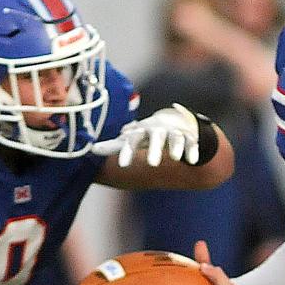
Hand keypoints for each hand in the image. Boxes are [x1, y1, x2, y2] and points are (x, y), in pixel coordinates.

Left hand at [92, 103, 212, 166]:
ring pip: (175, 137)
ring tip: (174, 158)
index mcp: (142, 131)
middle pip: (156, 137)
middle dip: (155, 149)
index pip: (133, 140)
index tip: (123, 165)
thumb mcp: (132, 138)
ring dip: (175, 146)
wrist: (174, 120)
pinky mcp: (189, 137)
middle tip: (152, 164)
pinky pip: (191, 142)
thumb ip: (114, 145)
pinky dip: (192, 150)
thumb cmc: (146, 134)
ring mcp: (174, 132)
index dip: (128, 151)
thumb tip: (92, 149)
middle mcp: (158, 130)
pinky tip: (192, 161)